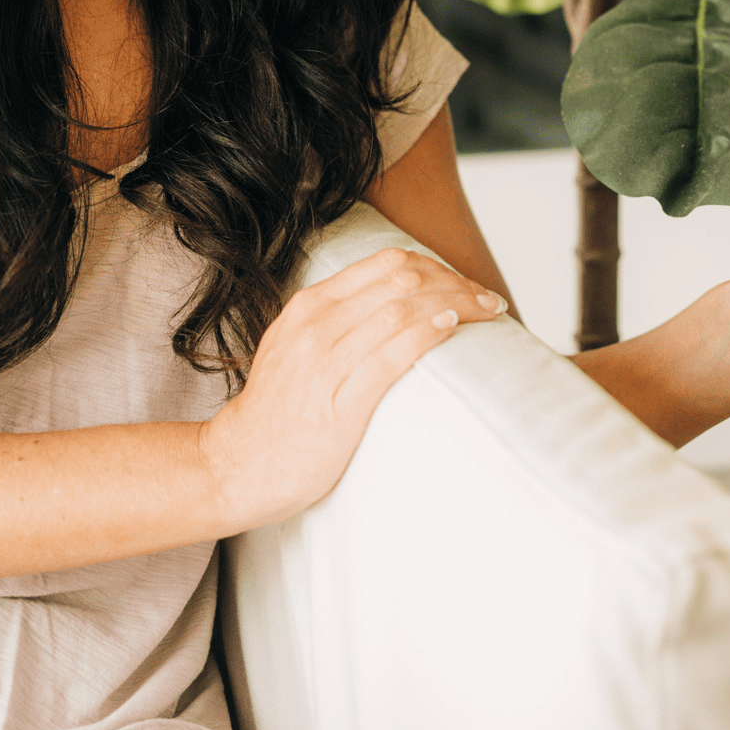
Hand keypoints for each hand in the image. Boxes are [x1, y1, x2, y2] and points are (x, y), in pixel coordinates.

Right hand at [197, 246, 506, 530]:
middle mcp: (317, 325)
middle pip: (403, 281)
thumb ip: (341, 320)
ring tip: (488, 313)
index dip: (438, 267)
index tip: (468, 284)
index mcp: (310, 305)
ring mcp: (325, 362)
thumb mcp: (300, 346)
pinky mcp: (338, 402)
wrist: (238, 466)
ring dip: (456, 305)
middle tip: (490, 300)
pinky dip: (426, 335)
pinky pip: (390, 356)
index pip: (388, 263)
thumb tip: (402, 305)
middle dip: (457, 283)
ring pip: (402, 310)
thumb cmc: (280, 411)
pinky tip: (451, 329)